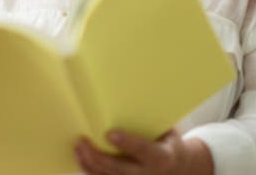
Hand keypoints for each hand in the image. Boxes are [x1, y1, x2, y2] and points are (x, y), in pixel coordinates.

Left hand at [75, 129, 212, 174]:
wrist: (177, 167)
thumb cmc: (167, 140)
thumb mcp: (166, 128)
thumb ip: (149, 118)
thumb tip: (129, 89)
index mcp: (161, 156)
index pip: (143, 150)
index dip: (127, 143)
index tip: (110, 133)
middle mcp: (148, 173)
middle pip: (119, 169)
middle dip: (99, 156)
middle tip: (83, 141)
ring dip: (90, 163)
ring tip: (78, 147)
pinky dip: (90, 169)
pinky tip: (81, 156)